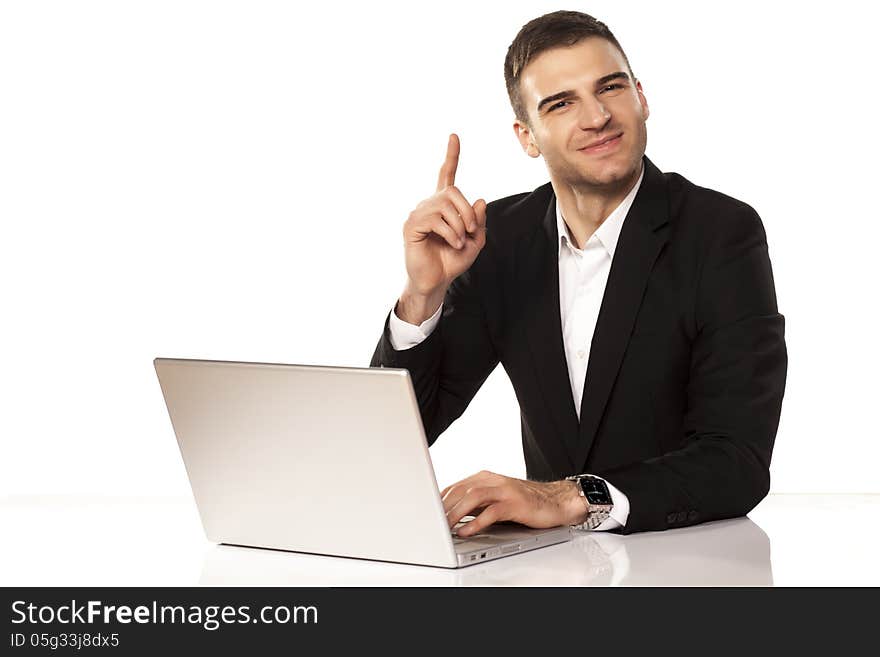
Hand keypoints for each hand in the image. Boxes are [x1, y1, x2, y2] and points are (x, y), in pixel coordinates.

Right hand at [401, 133, 487, 302]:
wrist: (436, 281)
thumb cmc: (452, 261)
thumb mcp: (475, 241)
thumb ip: (479, 222)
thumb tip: (479, 200)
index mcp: (444, 206)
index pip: (447, 175)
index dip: (451, 156)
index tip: (454, 136)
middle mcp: (429, 205)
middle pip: (452, 191)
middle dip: (467, 211)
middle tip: (472, 230)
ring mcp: (418, 214)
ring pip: (445, 205)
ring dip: (459, 226)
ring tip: (459, 241)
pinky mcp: (411, 226)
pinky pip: (435, 219)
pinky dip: (450, 233)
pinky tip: (452, 243)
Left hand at [440, 470, 588, 536]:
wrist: (556, 501)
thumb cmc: (524, 502)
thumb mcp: (495, 499)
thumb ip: (475, 504)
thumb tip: (450, 515)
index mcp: (485, 477)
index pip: (456, 486)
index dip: (440, 499)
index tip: (427, 512)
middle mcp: (493, 480)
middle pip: (461, 490)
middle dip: (444, 507)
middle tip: (432, 522)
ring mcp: (505, 490)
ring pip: (474, 497)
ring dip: (456, 512)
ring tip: (444, 526)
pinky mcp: (515, 503)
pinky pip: (492, 511)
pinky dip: (477, 521)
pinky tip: (467, 530)